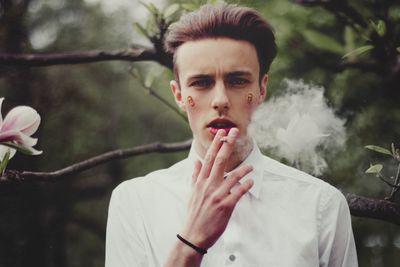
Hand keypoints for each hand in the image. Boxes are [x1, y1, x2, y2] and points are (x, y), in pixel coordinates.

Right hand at [180, 128, 253, 249]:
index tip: (221, 133)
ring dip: (243, 169)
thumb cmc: (193, 214)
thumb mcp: (191, 193)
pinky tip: (251, 181)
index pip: (208, 158)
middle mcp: (208, 185)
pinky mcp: (225, 206)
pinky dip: (246, 185)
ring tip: (251, 166)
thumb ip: (194, 176)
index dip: (216, 144)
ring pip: (232, 176)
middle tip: (234, 132)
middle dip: (227, 145)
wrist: (193, 235)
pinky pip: (238, 192)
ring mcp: (217, 195)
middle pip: (219, 161)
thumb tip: (195, 162)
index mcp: (200, 181)